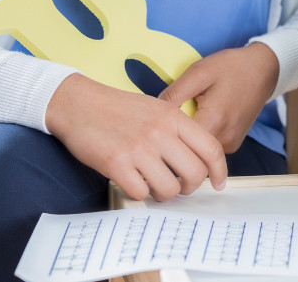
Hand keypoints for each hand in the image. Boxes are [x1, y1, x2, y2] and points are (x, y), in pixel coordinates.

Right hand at [46, 73, 226, 201]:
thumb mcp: (156, 108)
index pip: (211, 148)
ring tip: (154, 186)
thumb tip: (198, 158)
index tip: (219, 183)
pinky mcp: (116, 163)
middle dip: (190, 187)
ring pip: (170, 189)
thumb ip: (178, 130)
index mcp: (173, 117)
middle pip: (195, 174)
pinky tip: (133, 182)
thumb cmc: (117, 108)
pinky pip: (141, 193)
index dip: (220, 171)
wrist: (78, 103)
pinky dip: (139, 193)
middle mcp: (160, 132)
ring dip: (164, 194)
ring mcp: (138, 148)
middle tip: (180, 186)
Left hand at [158, 42, 278, 152]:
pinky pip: (207, 146)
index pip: (176, 143)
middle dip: (173, 137)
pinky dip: (199, 136)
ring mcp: (230, 145)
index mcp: (214, 122)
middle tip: (168, 117)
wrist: (264, 69)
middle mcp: (223, 140)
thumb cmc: (232, 67)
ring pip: (197, 150)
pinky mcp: (233, 144)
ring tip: (187, 114)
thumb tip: (151, 113)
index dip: (161, 135)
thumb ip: (174, 94)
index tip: (154, 124)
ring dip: (187, 137)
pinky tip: (200, 117)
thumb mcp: (199, 72)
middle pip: (187, 150)